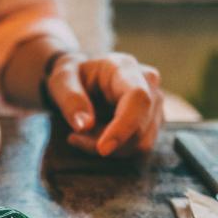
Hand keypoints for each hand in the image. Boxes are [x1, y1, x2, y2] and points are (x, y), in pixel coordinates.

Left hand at [46, 52, 163, 156]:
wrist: (84, 77)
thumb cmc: (73, 75)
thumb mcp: (61, 80)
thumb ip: (70, 99)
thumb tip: (84, 125)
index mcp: (125, 68)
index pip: (138, 98)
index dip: (123, 127)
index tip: (102, 149)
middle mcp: (148, 84)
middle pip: (140, 128)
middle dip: (106, 142)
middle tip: (75, 137)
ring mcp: (155, 104)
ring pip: (140, 143)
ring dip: (109, 148)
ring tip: (85, 133)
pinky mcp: (153, 122)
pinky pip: (138, 147)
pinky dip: (115, 149)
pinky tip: (97, 137)